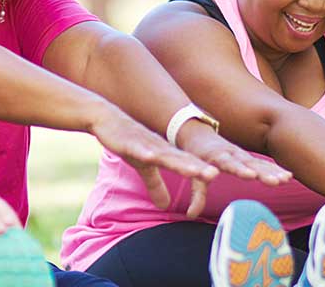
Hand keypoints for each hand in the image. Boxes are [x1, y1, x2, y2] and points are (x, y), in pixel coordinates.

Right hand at [88, 107, 219, 210]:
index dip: (203, 171)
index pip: (188, 164)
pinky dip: (145, 153)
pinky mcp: (129, 142)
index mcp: (166, 154)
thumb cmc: (129, 142)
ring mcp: (146, 144)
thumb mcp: (143, 167)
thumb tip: (165, 206)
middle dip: (198, 168)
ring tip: (195, 171)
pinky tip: (151, 157)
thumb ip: (156, 185)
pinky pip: (138, 150)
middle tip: (215, 174)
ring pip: (165, 155)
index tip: (218, 178)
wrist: (107, 118)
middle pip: (182, 160)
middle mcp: (160, 148)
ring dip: (180, 163)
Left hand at [176, 127, 291, 217]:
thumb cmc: (198, 156)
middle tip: (276, 181)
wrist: (200, 135)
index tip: (250, 175)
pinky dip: (275, 169)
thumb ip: (197, 195)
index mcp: (218, 156)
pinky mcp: (249, 158)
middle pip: (250, 164)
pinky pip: (264, 164)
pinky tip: (288, 176)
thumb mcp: (194, 173)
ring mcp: (243, 155)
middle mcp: (233, 154)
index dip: (240, 169)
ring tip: (286, 180)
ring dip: (273, 172)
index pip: (229, 163)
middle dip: (263, 173)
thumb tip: (191, 215)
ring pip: (260, 164)